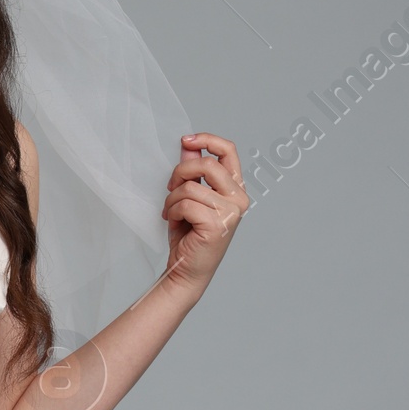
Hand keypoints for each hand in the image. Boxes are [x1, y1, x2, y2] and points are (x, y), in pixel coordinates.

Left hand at [162, 132, 248, 289]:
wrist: (186, 270)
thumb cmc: (189, 236)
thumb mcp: (189, 197)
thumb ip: (192, 172)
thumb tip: (187, 145)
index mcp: (235, 189)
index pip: (229, 151)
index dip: (207, 139)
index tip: (186, 140)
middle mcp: (239, 199)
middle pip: (207, 164)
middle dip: (180, 171)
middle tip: (169, 187)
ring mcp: (231, 212)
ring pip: (192, 186)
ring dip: (172, 198)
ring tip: (170, 212)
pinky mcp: (217, 225)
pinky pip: (186, 204)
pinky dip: (172, 211)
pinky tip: (172, 222)